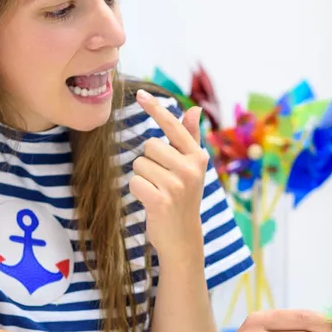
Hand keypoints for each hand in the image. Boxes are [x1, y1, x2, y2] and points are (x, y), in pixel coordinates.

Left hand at [130, 90, 208, 260]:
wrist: (183, 237)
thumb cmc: (183, 198)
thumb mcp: (191, 167)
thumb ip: (190, 138)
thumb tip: (194, 109)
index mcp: (197, 156)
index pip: (173, 126)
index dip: (155, 109)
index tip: (140, 93)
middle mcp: (190, 168)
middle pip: (149, 145)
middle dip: (149, 162)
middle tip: (162, 181)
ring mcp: (177, 185)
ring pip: (139, 164)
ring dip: (143, 178)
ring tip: (157, 192)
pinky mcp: (161, 200)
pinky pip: (134, 182)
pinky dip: (137, 191)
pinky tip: (151, 201)